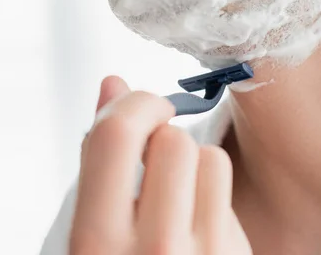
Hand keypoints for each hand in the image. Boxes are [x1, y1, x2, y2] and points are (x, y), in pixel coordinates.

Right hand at [70, 76, 252, 254]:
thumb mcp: (89, 229)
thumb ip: (97, 160)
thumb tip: (113, 83)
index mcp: (98, 241)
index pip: (118, 134)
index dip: (134, 104)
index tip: (146, 108)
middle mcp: (156, 249)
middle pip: (175, 140)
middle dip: (164, 136)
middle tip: (155, 158)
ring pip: (213, 158)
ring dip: (196, 162)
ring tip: (178, 194)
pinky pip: (231, 194)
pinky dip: (212, 193)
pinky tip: (196, 222)